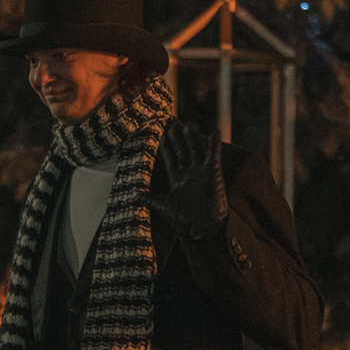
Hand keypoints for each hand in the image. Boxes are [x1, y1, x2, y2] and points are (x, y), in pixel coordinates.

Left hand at [153, 119, 227, 241]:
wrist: (203, 225)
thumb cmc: (185, 217)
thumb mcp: (165, 206)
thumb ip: (151, 199)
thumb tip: (135, 195)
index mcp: (177, 178)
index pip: (171, 158)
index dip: (166, 147)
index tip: (161, 135)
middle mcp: (189, 172)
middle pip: (183, 150)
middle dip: (178, 138)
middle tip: (173, 124)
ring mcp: (201, 171)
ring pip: (196, 149)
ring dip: (192, 138)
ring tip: (188, 124)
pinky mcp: (213, 172)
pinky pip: (213, 155)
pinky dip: (214, 144)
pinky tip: (214, 132)